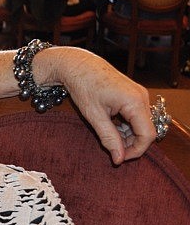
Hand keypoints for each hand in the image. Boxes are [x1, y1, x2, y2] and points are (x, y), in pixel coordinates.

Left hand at [0, 47, 155, 163]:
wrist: (77, 65)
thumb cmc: (83, 87)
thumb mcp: (94, 116)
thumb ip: (109, 138)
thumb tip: (119, 159)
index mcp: (135, 102)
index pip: (147, 135)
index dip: (136, 150)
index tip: (120, 159)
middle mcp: (142, 97)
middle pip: (146, 130)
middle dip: (130, 143)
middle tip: (111, 149)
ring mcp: (139, 94)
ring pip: (140, 124)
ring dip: (127, 135)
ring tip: (107, 136)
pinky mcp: (133, 94)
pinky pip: (135, 115)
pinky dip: (125, 125)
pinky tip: (110, 126)